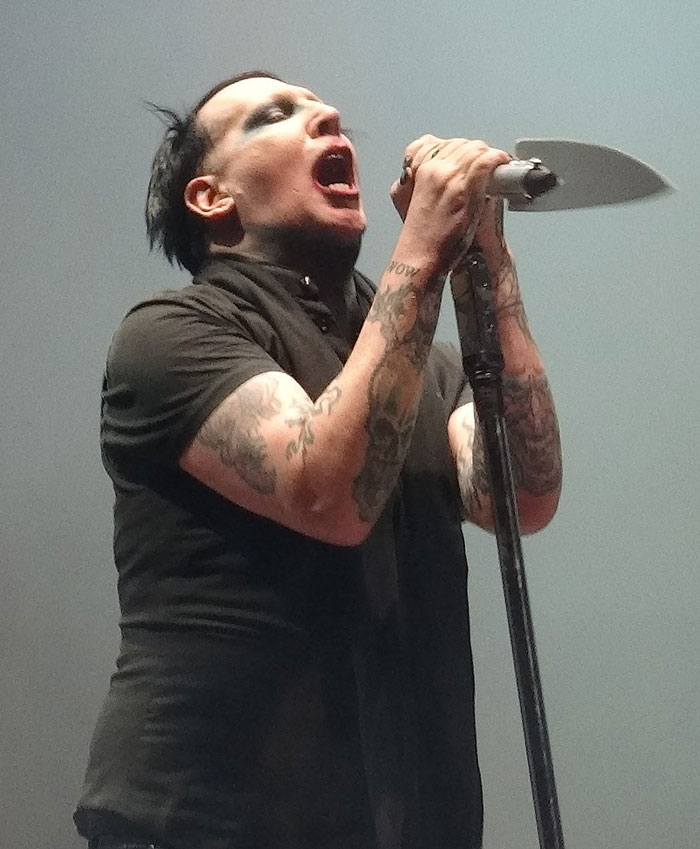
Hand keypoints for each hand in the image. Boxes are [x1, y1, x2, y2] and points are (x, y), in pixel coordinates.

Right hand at [390, 135, 510, 267]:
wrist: (422, 259)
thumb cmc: (419, 238)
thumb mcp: (405, 201)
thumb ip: (412, 182)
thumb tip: (421, 171)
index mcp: (418, 171)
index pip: (435, 143)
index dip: (453, 148)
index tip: (463, 157)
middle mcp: (434, 169)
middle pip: (460, 144)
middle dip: (474, 152)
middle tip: (484, 163)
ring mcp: (451, 177)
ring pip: (475, 149)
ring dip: (489, 155)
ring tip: (496, 165)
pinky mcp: (467, 188)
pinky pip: (487, 161)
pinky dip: (498, 159)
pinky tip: (503, 165)